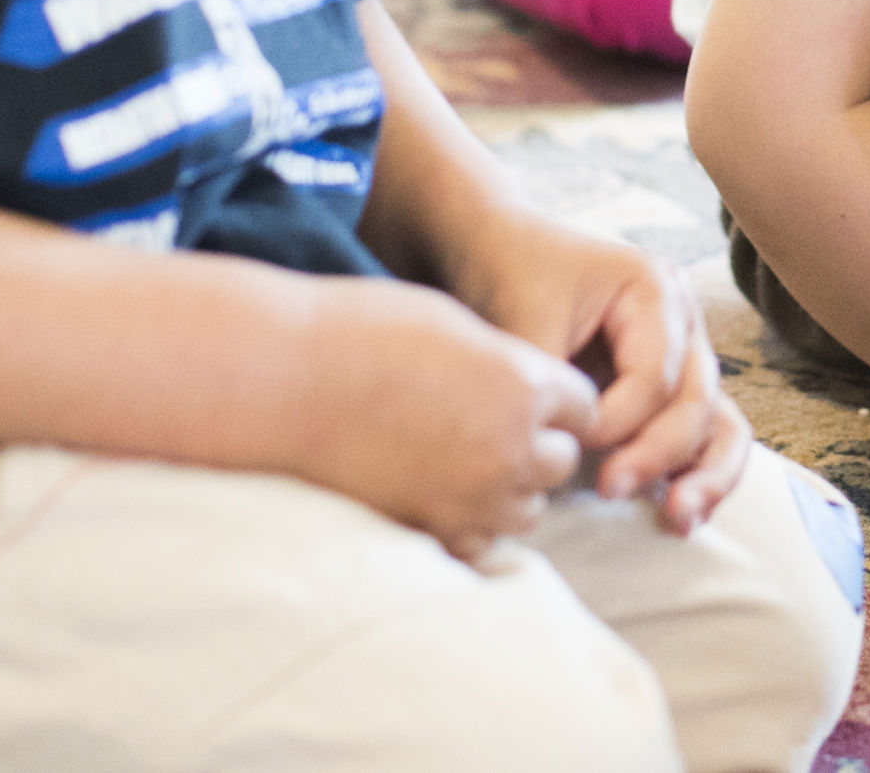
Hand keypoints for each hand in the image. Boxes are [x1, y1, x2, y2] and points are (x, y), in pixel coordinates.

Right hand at [288, 276, 599, 558]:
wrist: (287, 378)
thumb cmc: (363, 332)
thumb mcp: (456, 326)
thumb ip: (505, 364)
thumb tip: (526, 389)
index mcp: (525, 385)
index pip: (582, 408)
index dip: (557, 399)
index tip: (530, 394)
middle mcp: (511, 448)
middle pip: (560, 462)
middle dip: (537, 444)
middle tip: (490, 425)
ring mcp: (470, 499)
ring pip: (525, 509)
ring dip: (507, 488)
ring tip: (462, 460)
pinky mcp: (429, 531)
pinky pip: (478, 544)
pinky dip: (469, 524)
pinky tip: (436, 493)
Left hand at [445, 210, 751, 533]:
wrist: (498, 251)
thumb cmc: (511, 272)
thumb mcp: (523, 313)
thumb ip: (548, 377)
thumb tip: (564, 447)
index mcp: (655, 289)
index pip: (656, 374)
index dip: (617, 417)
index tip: (569, 437)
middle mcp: (683, 321)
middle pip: (696, 401)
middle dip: (657, 453)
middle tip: (608, 488)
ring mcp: (685, 356)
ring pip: (718, 422)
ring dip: (704, 475)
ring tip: (677, 519)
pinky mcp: (672, 390)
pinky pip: (707, 434)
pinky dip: (701, 474)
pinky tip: (683, 516)